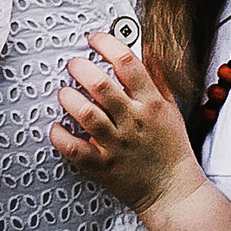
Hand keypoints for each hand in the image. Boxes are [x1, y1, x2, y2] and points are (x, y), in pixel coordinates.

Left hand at [50, 29, 206, 216]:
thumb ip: (156, 81)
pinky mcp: (103, 165)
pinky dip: (60, 136)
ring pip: (85, 113)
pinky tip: (56, 127)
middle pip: (100, 85)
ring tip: (64, 92)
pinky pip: (75, 148)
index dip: (107, 43)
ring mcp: (117, 144)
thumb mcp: (171, 110)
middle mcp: (133, 121)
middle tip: (73, 64)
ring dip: (69, 98)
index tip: (94, 39)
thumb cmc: (171, 150)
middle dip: (80, 68)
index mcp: (151, 103)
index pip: (127, 63)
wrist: (174, 191)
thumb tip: (145, 52)